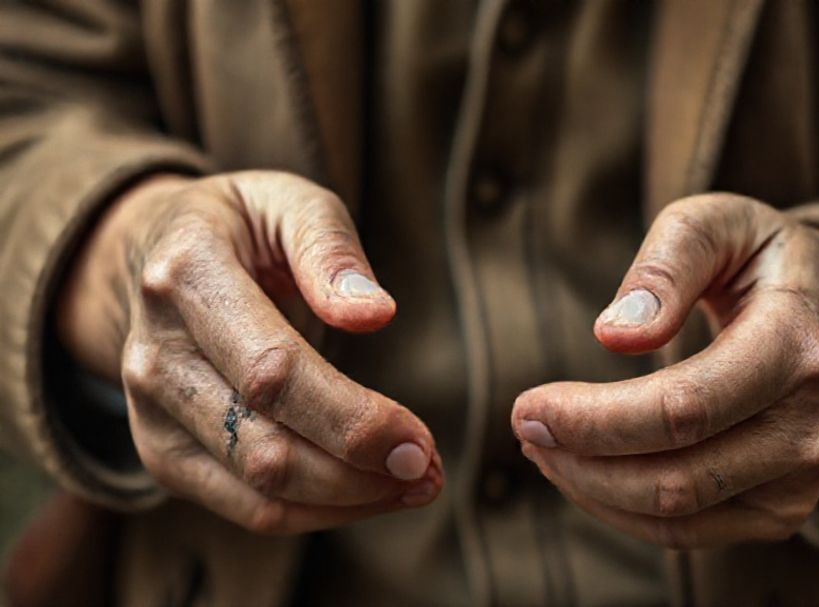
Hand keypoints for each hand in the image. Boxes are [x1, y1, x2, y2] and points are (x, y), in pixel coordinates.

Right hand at [58, 171, 442, 533]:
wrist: (157, 254)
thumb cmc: (244, 226)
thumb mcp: (289, 202)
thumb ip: (330, 249)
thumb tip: (375, 313)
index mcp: (186, 277)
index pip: (272, 372)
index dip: (351, 418)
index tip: (418, 440)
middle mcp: (155, 353)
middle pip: (264, 447)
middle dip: (360, 472)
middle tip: (431, 470)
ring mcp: (148, 411)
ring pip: (256, 490)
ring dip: (348, 501)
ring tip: (414, 484)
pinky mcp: (161, 451)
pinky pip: (245, 508)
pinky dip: (317, 512)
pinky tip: (368, 493)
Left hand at [511, 194, 818, 547]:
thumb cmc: (758, 260)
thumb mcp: (717, 224)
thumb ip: (666, 266)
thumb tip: (613, 336)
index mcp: (796, 346)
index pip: (684, 409)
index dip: (595, 418)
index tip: (527, 403)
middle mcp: (809, 427)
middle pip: (674, 476)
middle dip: (580, 457)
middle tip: (524, 421)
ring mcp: (799, 480)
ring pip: (672, 514)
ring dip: (588, 486)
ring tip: (541, 440)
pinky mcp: (780, 510)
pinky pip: (684, 531)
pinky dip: (617, 506)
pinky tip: (579, 467)